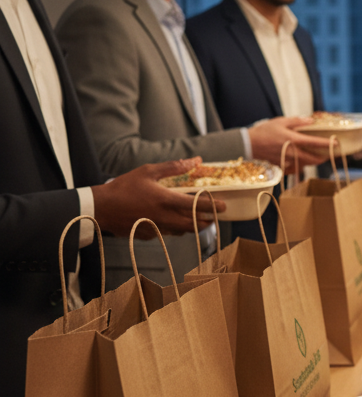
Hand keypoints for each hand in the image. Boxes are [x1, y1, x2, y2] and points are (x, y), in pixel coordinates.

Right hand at [91, 158, 224, 237]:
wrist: (101, 208)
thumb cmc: (124, 187)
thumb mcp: (148, 171)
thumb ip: (174, 167)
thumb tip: (196, 160)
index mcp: (166, 200)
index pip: (197, 205)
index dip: (213, 206)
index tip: (224, 206)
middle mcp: (165, 218)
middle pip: (195, 224)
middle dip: (208, 221)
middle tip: (215, 216)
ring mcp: (158, 229)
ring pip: (184, 231)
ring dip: (193, 226)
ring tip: (199, 219)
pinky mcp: (150, 236)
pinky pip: (169, 233)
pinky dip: (175, 228)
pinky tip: (174, 221)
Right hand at [248, 116, 330, 169]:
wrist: (248, 145)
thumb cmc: (264, 131)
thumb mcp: (281, 121)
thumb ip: (297, 121)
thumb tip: (311, 120)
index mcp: (293, 140)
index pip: (315, 143)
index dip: (328, 144)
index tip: (337, 143)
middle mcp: (293, 153)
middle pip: (314, 159)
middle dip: (324, 157)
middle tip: (331, 154)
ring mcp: (288, 161)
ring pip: (306, 164)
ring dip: (314, 162)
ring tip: (320, 157)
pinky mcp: (283, 167)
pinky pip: (297, 168)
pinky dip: (302, 165)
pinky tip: (304, 161)